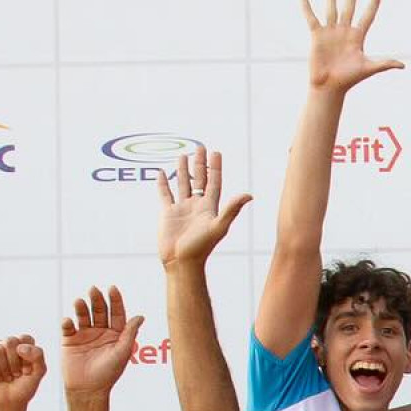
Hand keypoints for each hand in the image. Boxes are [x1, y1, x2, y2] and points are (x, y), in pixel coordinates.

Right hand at [0, 334, 46, 410]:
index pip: (25, 338)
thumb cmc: (24, 387)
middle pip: (10, 340)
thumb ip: (38, 356)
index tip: (28, 368)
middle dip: (15, 361)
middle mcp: (8, 347)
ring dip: (5, 368)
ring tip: (7, 376)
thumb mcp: (39, 372)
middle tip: (17, 373)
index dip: (27, 354)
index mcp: (23, 347)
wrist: (10, 402)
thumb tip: (20, 347)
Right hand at [61, 286, 144, 399]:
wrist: (88, 390)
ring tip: (79, 301)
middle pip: (99, 310)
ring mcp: (85, 334)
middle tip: (93, 290)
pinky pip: (68, 327)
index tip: (112, 288)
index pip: (117, 313)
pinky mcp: (70, 340)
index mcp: (116, 334)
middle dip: (97, 299)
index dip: (115, 300)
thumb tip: (141, 316)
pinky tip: (68, 321)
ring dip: (81, 307)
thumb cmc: (108, 374)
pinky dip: (67, 322)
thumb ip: (130, 334)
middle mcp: (101, 331)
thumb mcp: (122, 352)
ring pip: (83, 315)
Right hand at [156, 146, 252, 267]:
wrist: (182, 263)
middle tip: (201, 148)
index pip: (214, 183)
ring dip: (183, 170)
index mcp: (209, 208)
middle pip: (199, 180)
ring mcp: (182, 209)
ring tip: (183, 155)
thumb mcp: (218, 226)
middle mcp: (196, 206)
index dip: (215, 168)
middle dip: (200, 164)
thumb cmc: (201, 248)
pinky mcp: (168, 213)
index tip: (216, 152)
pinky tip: (161, 172)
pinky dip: (162, 183)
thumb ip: (232, 209)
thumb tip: (249, 195)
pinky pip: (165, 194)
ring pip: (182, 184)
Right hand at [301, 0, 402, 96]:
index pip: (367, 18)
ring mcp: (330, 33)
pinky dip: (307, 10)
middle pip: (349, 10)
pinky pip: (312, 19)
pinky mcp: (317, 36)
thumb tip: (402, 65)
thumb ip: (384, 63)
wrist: (330, 86)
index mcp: (357, 38)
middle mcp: (344, 33)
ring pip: (331, 11)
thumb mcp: (368, 68)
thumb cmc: (349, 79)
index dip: (372, 7)